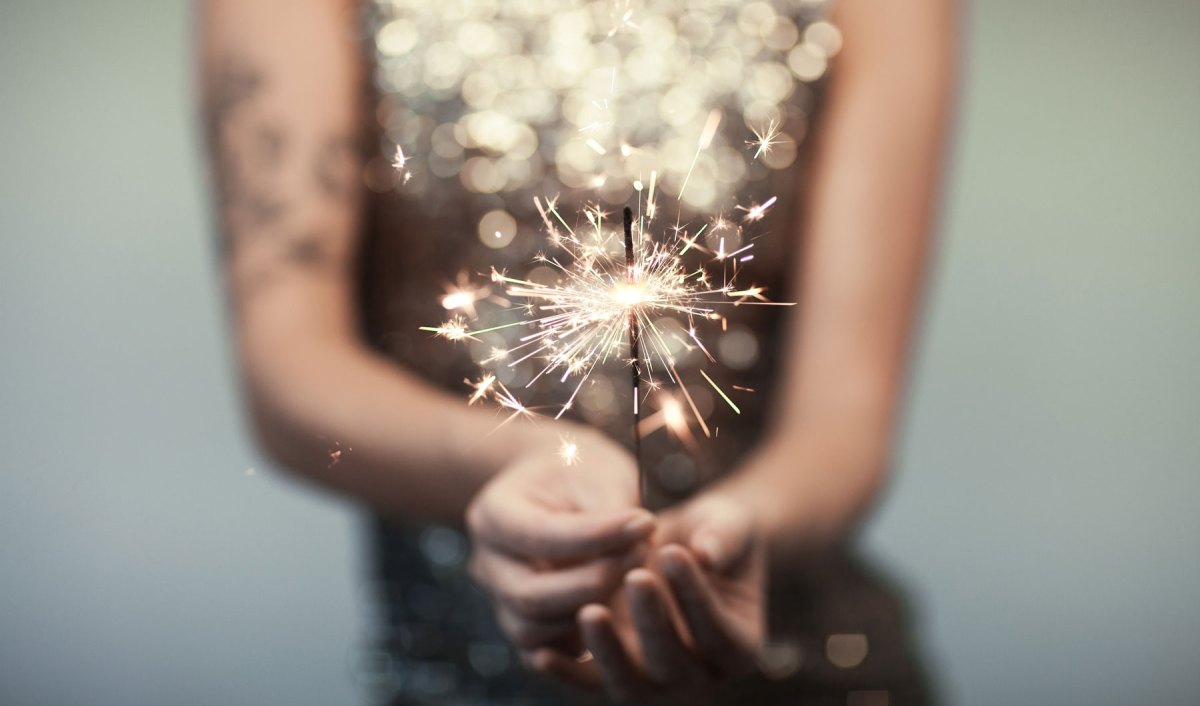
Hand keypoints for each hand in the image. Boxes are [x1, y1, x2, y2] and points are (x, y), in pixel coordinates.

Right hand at [466, 429, 654, 660]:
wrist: (558, 488)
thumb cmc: (578, 473)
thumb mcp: (593, 471)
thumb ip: (611, 508)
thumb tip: (642, 537)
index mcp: (492, 513)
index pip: (540, 535)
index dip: (596, 535)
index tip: (646, 523)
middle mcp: (486, 562)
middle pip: (529, 595)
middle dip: (593, 582)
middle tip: (643, 554)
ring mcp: (498, 600)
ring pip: (533, 630)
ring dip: (589, 611)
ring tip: (632, 577)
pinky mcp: (522, 626)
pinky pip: (543, 651)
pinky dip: (579, 638)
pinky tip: (615, 608)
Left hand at [531, 492, 766, 702]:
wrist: (679, 545)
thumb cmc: (712, 532)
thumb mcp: (728, 523)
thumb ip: (724, 536)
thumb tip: (709, 553)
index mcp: (739, 647)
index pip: (719, 632)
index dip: (697, 595)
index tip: (672, 553)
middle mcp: (700, 677)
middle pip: (674, 664)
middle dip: (654, 620)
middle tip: (633, 575)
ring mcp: (656, 684)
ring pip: (632, 683)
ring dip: (609, 652)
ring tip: (589, 612)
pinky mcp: (617, 674)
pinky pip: (591, 682)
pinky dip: (568, 673)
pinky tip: (543, 653)